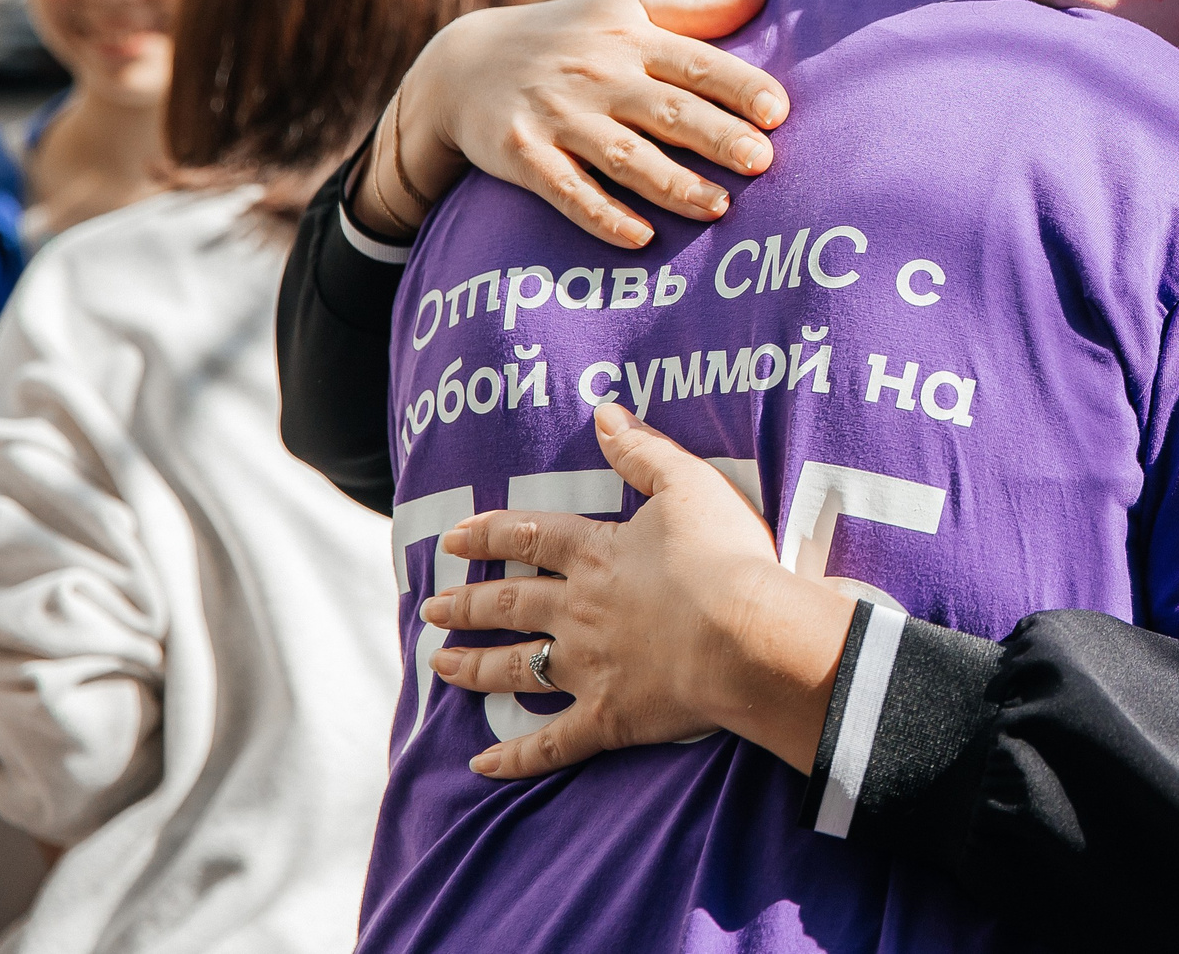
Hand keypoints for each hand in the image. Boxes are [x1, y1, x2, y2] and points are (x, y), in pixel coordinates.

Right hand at [356, 0, 790, 248]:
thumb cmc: (564, 39)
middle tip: (762, 162)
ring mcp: (557, 116)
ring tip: (719, 208)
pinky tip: (639, 238)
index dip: (738, 86)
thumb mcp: (623, 10)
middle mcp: (597, 76)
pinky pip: (566, 190)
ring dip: (671, 184)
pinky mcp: (521, 155)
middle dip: (715, 136)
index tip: (778, 111)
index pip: (695, 63)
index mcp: (630, 39)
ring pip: (622, 156)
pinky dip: (601, 215)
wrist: (460, 65)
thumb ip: (695, 13)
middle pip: (666, 110)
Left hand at [423, 404, 857, 778]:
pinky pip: (551, 743)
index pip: (529, 539)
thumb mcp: (690, 485)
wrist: (745, 635)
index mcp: (596, 555)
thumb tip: (603, 412)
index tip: (455, 539)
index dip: (490, 536)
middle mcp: (578, 611)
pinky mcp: (608, 718)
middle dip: (467, 605)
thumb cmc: (724, 556)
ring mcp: (588, 668)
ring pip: (515, 668)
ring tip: (441, 666)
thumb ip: (644, 450)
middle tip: (434, 608)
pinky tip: (482, 766)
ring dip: (473, 667)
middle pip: (509, 605)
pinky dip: (515, 758)